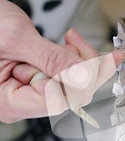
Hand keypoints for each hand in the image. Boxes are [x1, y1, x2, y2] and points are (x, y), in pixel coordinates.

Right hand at [0, 0, 122, 122]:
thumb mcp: (15, 38)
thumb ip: (51, 59)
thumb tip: (83, 76)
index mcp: (9, 102)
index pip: (58, 101)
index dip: (80, 80)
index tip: (98, 59)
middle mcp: (20, 102)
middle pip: (69, 95)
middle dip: (80, 67)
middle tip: (75, 41)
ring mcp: (29, 93)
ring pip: (71, 86)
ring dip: (77, 60)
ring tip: (68, 39)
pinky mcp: (37, 81)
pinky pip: (65, 76)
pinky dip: (72, 59)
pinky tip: (68, 44)